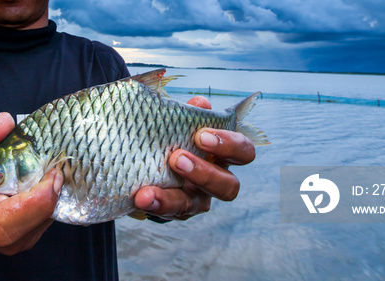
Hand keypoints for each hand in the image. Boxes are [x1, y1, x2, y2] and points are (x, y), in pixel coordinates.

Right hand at [0, 112, 62, 254]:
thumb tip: (5, 121)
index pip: (16, 215)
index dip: (41, 195)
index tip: (51, 171)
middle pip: (39, 218)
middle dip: (51, 192)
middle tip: (52, 170)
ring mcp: (14, 245)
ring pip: (46, 220)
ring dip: (50, 197)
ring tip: (42, 177)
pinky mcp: (25, 241)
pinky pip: (45, 222)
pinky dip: (46, 204)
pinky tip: (38, 190)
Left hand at [134, 97, 255, 219]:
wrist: (150, 159)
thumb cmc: (174, 134)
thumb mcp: (181, 121)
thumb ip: (191, 113)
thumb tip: (200, 103)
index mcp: (223, 155)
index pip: (243, 152)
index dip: (228, 144)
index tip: (201, 134)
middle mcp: (216, 180)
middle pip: (229, 186)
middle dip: (204, 173)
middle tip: (177, 157)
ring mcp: (197, 199)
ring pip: (199, 205)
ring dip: (174, 196)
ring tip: (150, 188)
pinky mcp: (176, 211)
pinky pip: (169, 212)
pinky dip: (155, 204)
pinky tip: (140, 197)